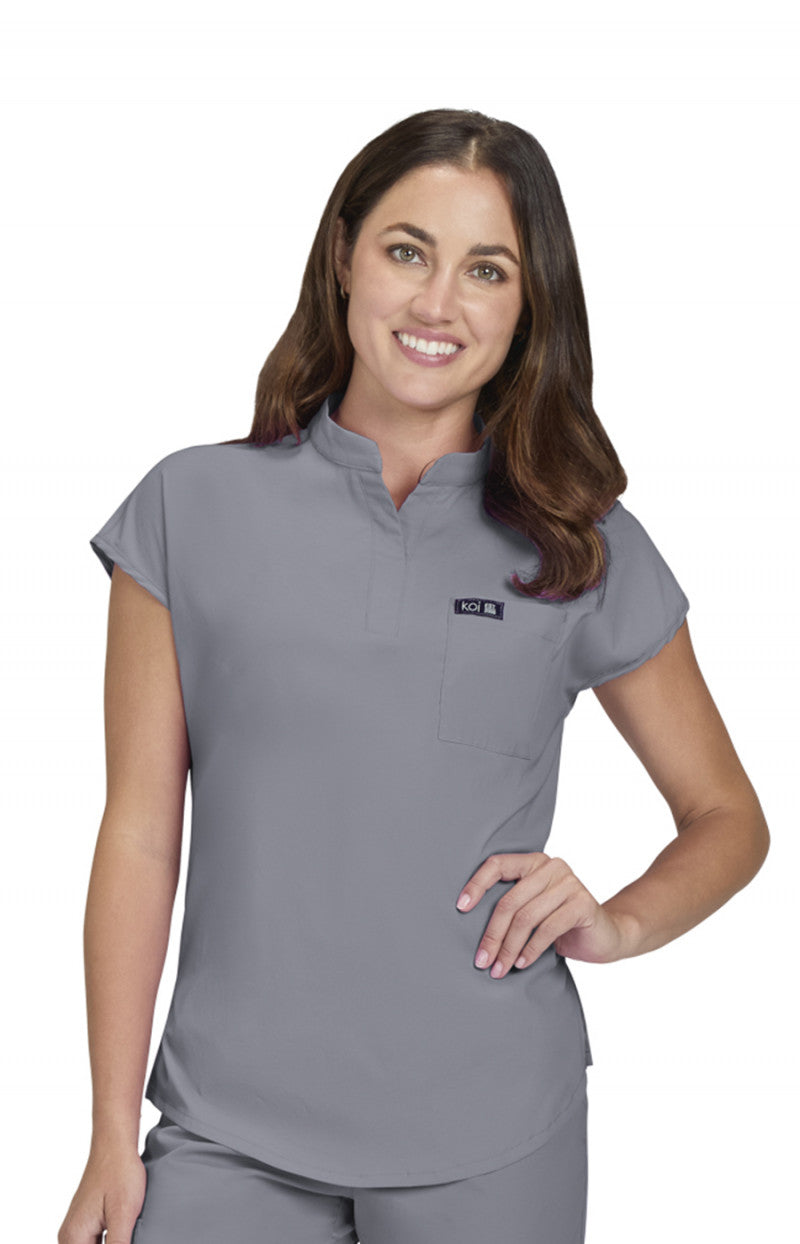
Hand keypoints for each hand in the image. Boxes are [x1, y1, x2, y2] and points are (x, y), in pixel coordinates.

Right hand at [57, 1138, 145, 1243]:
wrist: (115, 1145)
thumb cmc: (120, 1172)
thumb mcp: (124, 1214)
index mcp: (74, 1237)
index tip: (124, 1237)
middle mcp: (70, 1237)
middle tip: (127, 1234)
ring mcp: (77, 1230)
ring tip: (128, 1232)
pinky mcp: (86, 1224)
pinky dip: (111, 1243)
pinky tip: (127, 1235)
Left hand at [455, 852, 627, 975]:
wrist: (606, 935)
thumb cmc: (562, 923)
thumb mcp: (534, 910)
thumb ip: (512, 906)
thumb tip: (467, 922)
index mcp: (534, 862)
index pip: (498, 865)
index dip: (477, 884)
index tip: (460, 908)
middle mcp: (551, 867)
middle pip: (509, 901)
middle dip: (492, 935)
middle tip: (482, 961)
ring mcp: (569, 883)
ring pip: (526, 918)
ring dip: (509, 948)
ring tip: (500, 968)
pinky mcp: (582, 903)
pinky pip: (547, 929)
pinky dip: (531, 950)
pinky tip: (522, 964)